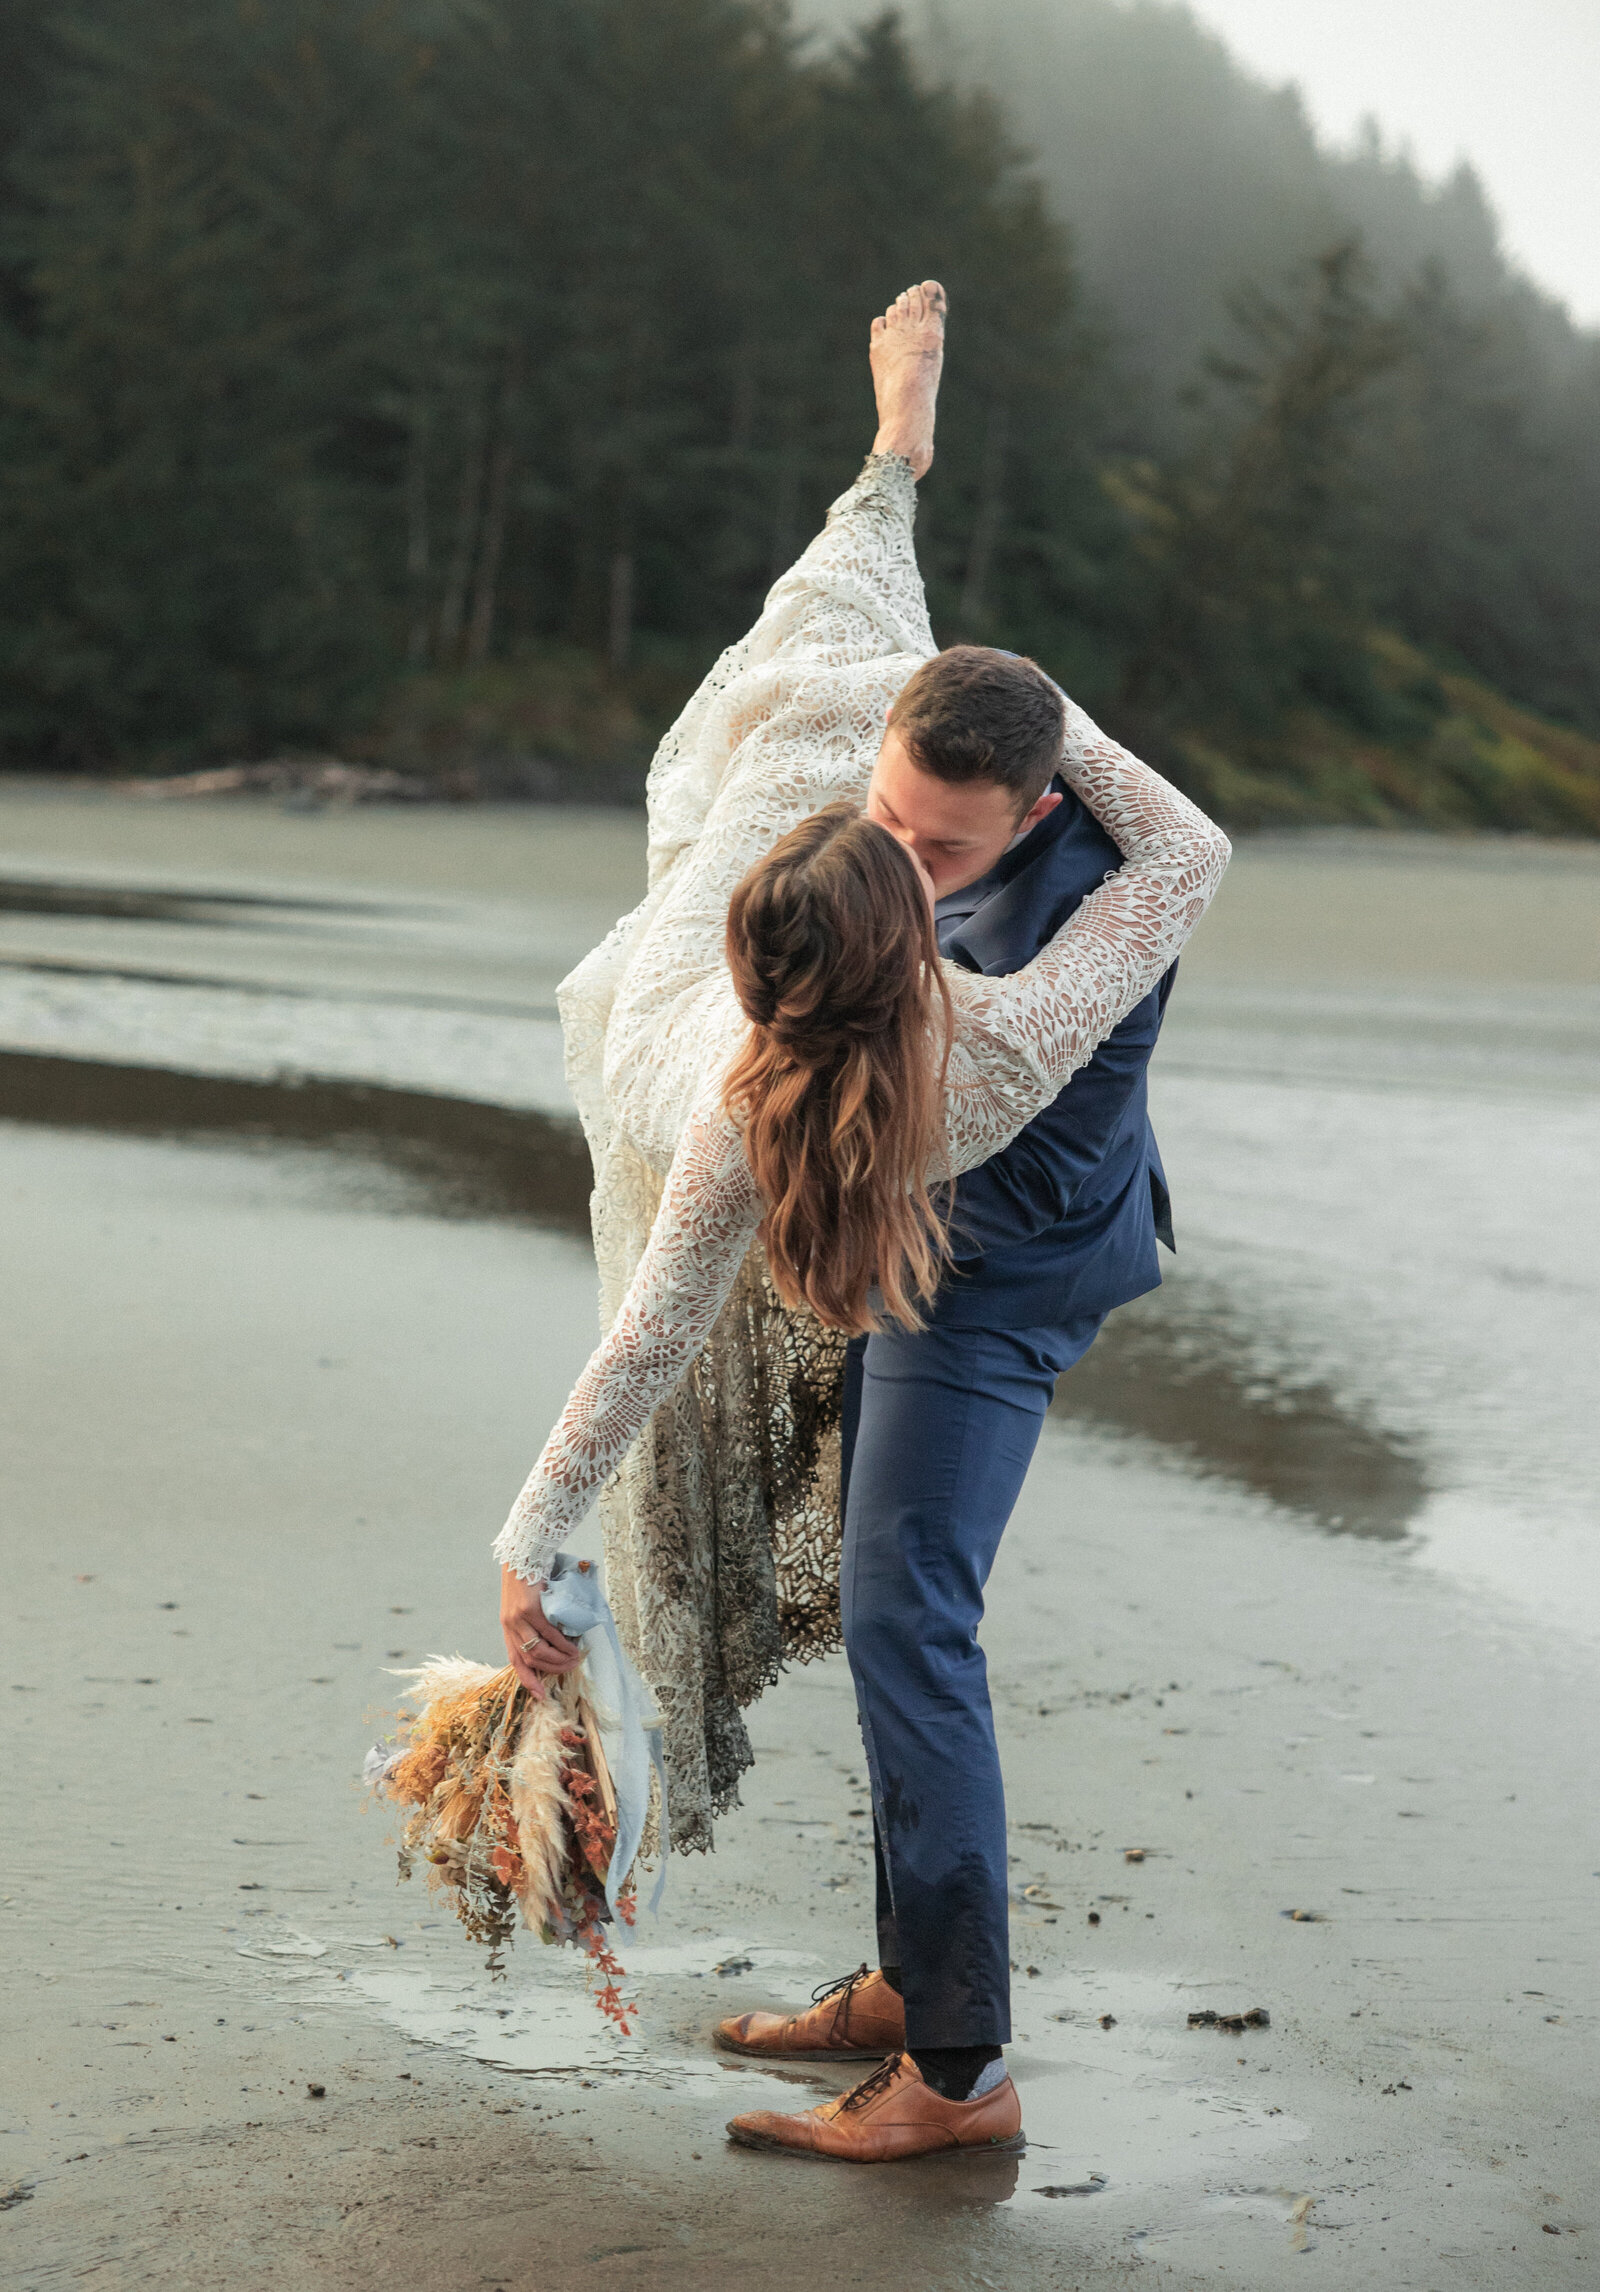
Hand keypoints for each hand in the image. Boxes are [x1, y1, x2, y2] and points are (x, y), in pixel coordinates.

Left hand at [500, 1565, 582, 1697]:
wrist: (524, 1555)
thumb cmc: (528, 1579)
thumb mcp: (523, 1605)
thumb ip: (532, 1624)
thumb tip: (553, 1642)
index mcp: (508, 1627)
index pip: (515, 1660)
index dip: (527, 1679)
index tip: (540, 1694)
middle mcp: (510, 1625)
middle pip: (530, 1659)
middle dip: (551, 1669)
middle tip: (570, 1668)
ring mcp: (518, 1618)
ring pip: (538, 1650)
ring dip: (558, 1659)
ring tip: (575, 1658)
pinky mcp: (530, 1609)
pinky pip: (548, 1633)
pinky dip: (561, 1644)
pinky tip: (572, 1646)